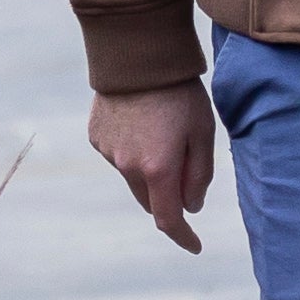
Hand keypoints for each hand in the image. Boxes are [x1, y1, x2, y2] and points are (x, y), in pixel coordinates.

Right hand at [88, 80, 214, 254]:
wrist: (137, 53)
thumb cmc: (179, 91)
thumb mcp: (202, 132)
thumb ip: (199, 175)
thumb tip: (190, 206)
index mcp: (158, 168)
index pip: (168, 219)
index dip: (183, 236)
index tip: (195, 246)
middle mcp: (128, 166)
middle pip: (150, 201)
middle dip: (168, 197)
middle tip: (187, 171)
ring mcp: (108, 152)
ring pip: (133, 178)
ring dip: (149, 170)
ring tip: (163, 131)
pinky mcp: (96, 136)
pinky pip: (118, 156)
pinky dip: (132, 151)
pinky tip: (143, 121)